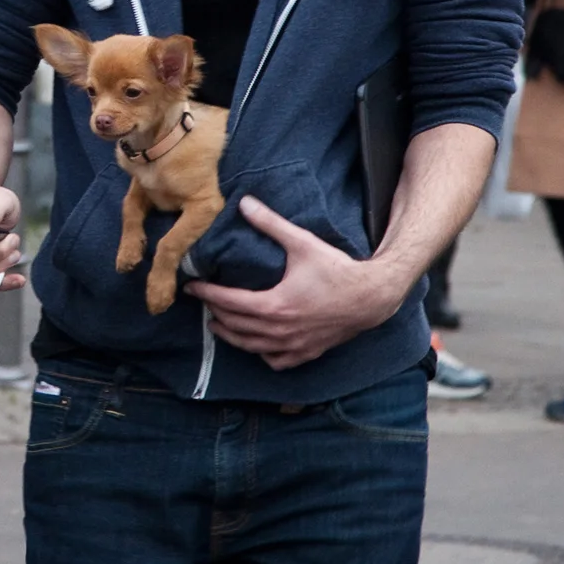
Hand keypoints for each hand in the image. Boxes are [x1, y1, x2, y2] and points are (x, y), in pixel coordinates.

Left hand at [183, 196, 406, 369]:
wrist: (371, 298)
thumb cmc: (337, 270)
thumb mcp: (302, 243)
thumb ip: (271, 223)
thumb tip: (244, 202)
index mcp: (274, 305)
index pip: (228, 302)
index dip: (207, 293)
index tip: (192, 286)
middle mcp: (279, 330)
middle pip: (235, 325)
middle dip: (215, 312)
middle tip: (203, 302)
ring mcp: (293, 346)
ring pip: (251, 346)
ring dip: (231, 336)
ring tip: (216, 324)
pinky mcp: (306, 353)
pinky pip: (275, 361)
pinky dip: (260, 353)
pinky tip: (255, 344)